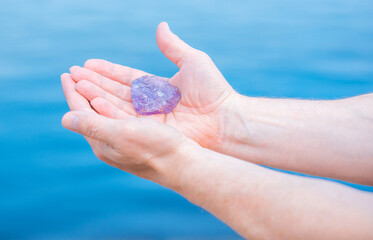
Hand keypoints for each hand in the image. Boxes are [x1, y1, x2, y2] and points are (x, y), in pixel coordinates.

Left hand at [61, 73, 190, 182]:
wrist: (183, 164)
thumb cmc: (155, 149)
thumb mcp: (122, 134)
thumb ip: (93, 125)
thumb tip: (63, 118)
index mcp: (102, 142)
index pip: (80, 112)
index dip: (73, 92)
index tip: (66, 74)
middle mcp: (111, 140)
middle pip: (91, 110)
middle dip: (83, 89)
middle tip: (74, 71)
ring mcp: (125, 137)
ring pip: (106, 109)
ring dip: (97, 91)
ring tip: (90, 77)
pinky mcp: (140, 134)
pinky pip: (121, 112)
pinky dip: (115, 98)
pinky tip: (116, 94)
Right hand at [68, 22, 237, 148]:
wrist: (225, 120)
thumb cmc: (214, 91)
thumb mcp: (192, 61)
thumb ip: (172, 46)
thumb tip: (161, 25)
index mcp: (157, 88)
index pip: (126, 78)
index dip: (106, 71)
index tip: (88, 64)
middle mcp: (149, 104)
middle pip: (115, 92)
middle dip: (93, 83)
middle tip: (72, 74)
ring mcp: (148, 120)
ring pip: (114, 105)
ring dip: (93, 95)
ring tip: (73, 84)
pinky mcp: (148, 132)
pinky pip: (122, 120)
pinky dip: (104, 111)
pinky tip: (88, 100)